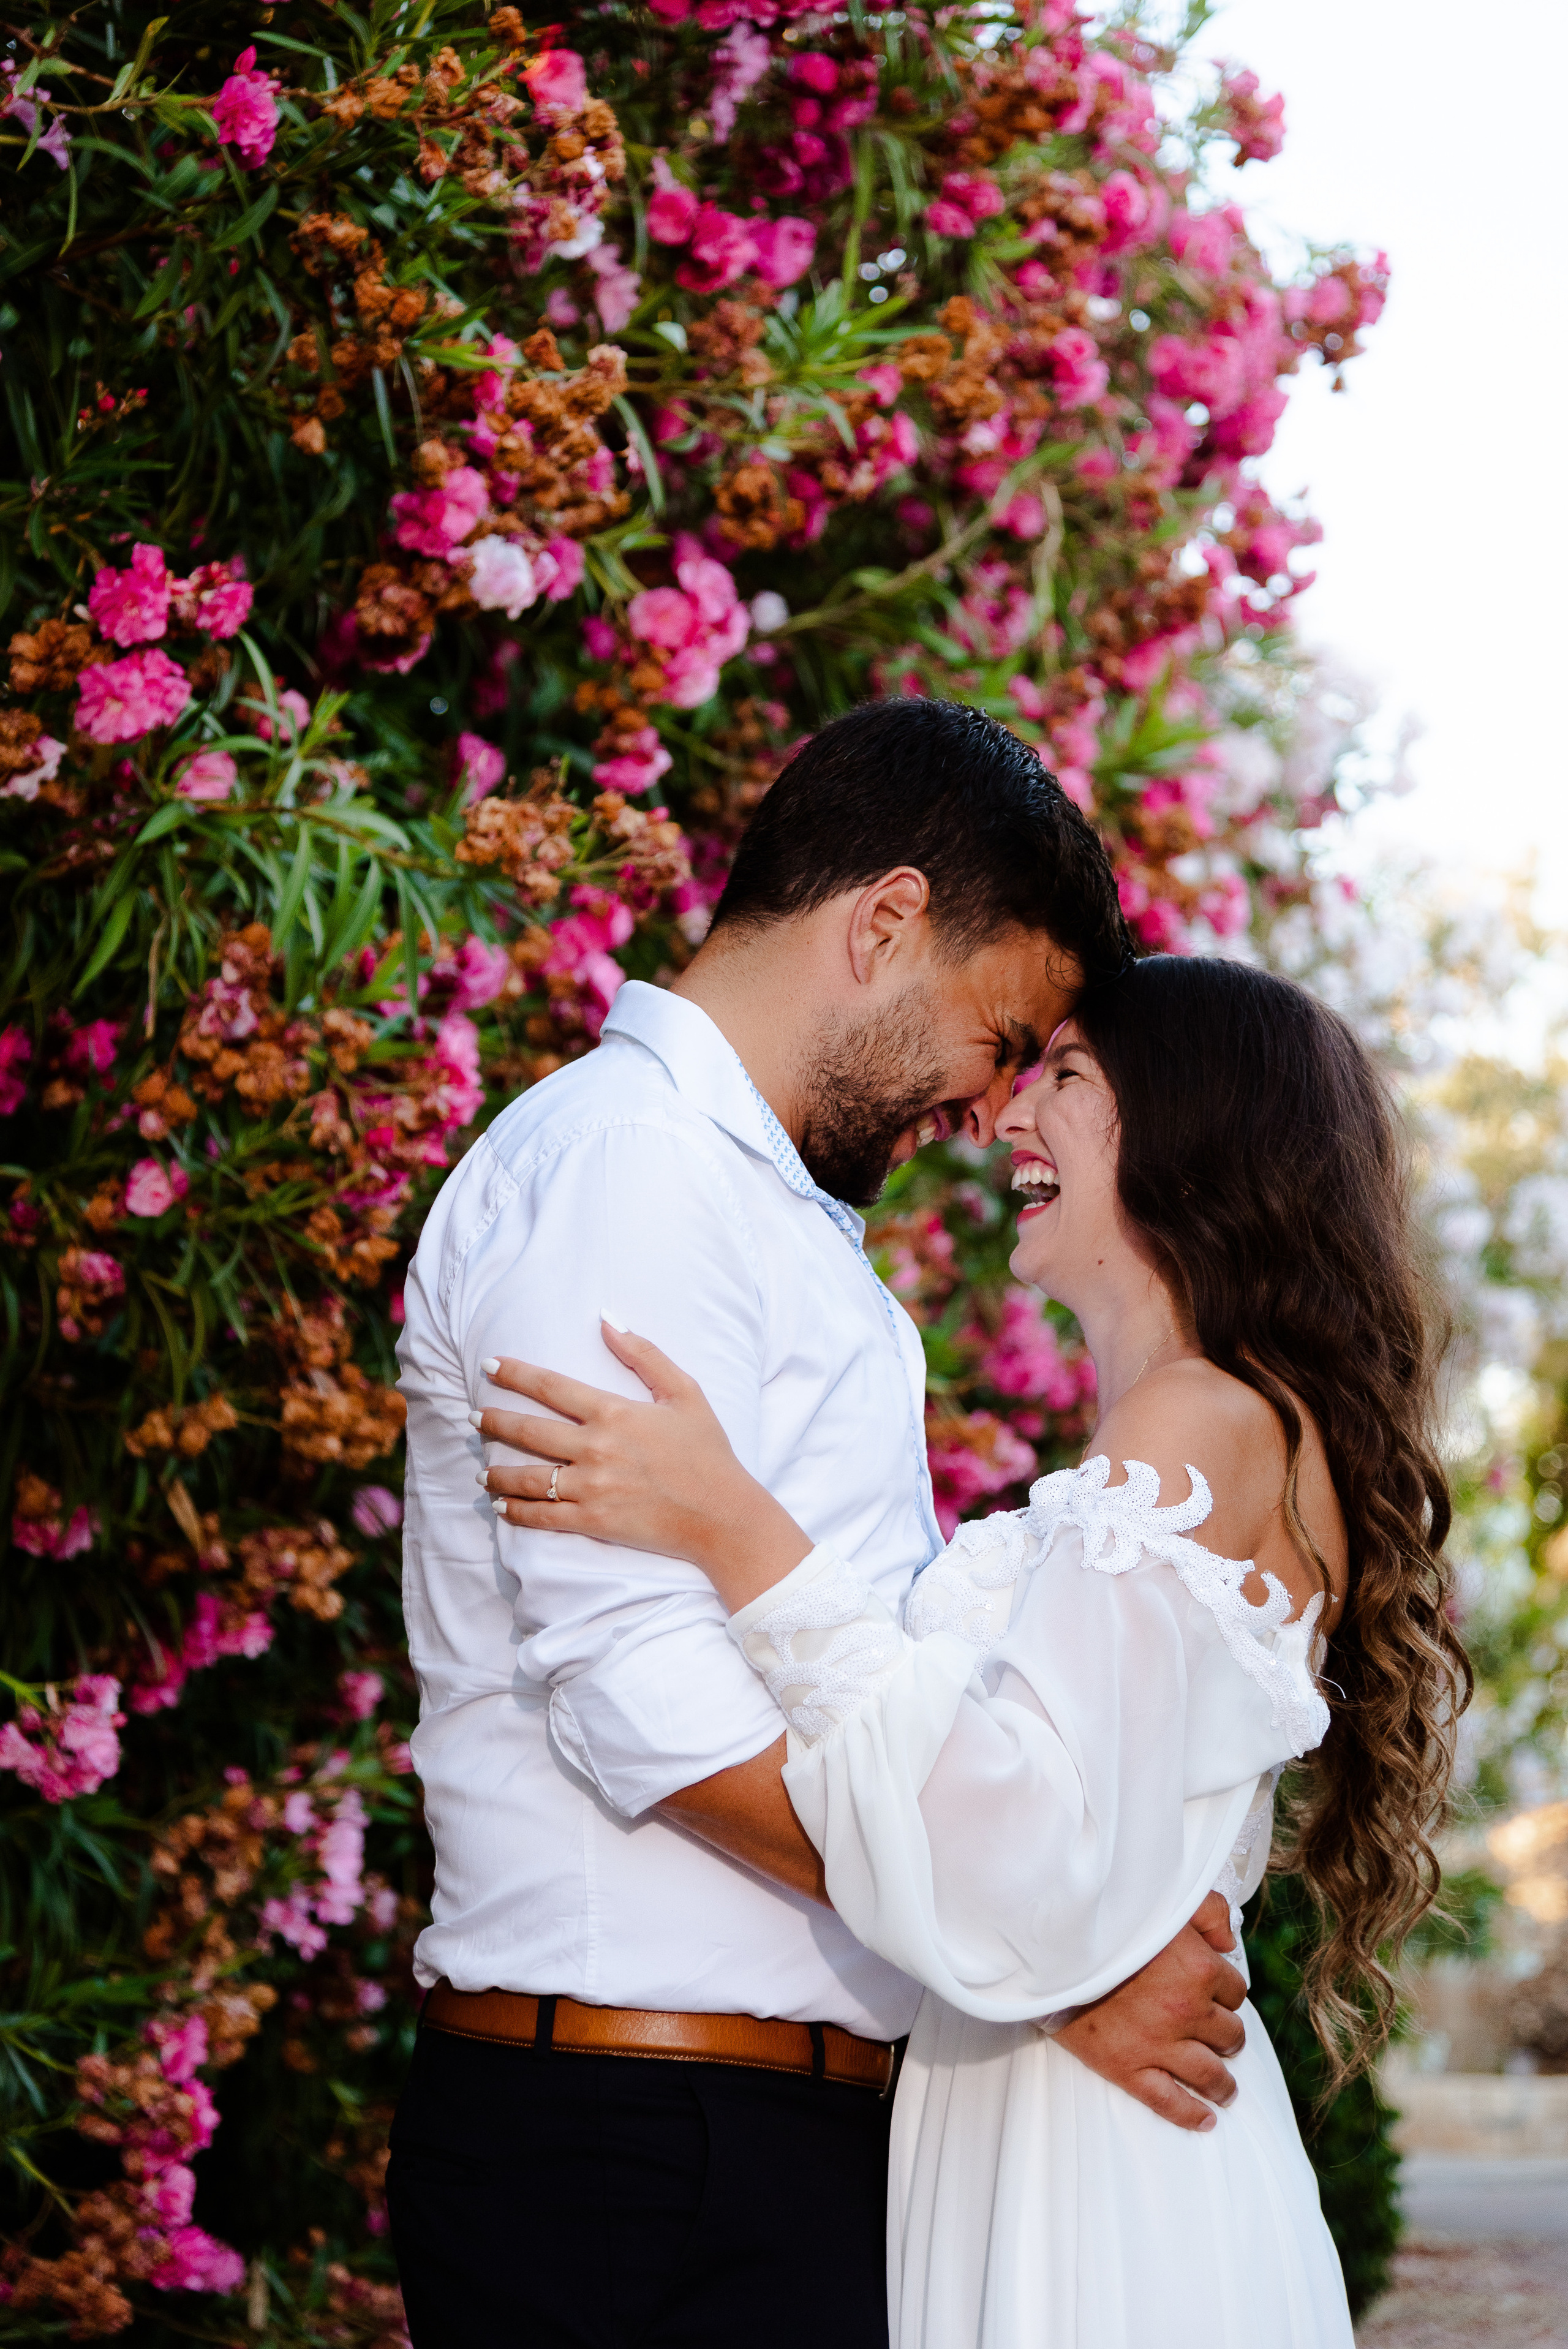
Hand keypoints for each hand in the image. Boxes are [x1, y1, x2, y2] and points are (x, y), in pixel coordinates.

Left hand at [474, 1320, 812, 1605]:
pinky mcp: (592, 1521)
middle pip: (528, 1431)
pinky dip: (516, 1511)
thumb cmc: (707, 1451)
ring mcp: (591, 1488)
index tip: (490, 1366)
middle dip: (494, 1423)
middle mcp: (595, 1449)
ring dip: (497, 1473)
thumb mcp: (684, 1392)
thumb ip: (644, 1354)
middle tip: (474, 1418)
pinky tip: (501, 1506)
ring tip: (481, 1470)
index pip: (551, 1387)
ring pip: (527, 1478)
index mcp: (614, 1413)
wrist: (723, 1515)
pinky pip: (542, 1516)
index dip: (515, 1374)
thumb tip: (607, 1320)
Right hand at [1052, 1892, 1246, 2131]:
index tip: (1217, 1994)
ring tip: (1226, 2091)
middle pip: (1229, 2035)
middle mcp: (1187, 2010)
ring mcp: (1158, 2043)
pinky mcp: (1127, 2066)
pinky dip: (1191, 2115)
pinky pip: (1169, 2101)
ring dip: (1223, 2084)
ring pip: (1209, 2075)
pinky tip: (1205, 2119)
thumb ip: (1210, 1911)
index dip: (1227, 1992)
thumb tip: (1230, 1943)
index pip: (1235, 1991)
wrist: (1054, 1941)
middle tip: (1223, 2040)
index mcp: (1200, 1969)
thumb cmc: (1111, 1915)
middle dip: (1228, 2037)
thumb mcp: (1168, 1898)